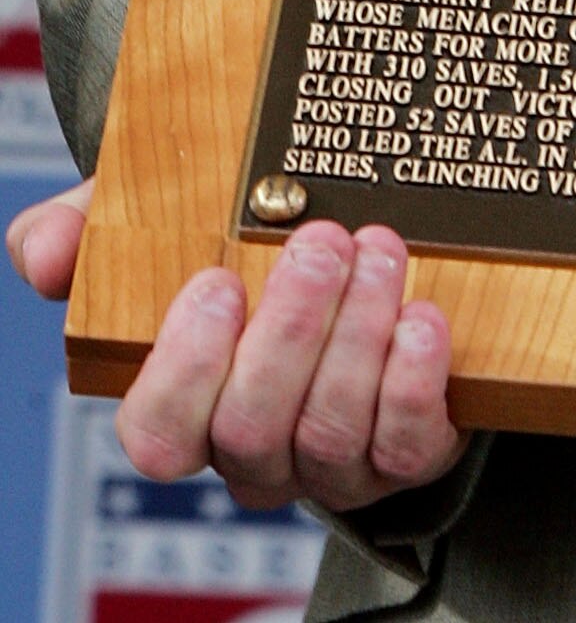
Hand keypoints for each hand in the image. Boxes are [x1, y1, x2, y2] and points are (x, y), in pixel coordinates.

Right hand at [7, 180, 466, 515]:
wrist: (357, 256)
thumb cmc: (244, 250)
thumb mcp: (163, 224)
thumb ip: (89, 232)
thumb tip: (43, 252)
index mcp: (188, 407)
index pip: (158, 434)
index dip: (184, 369)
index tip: (216, 282)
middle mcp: (254, 448)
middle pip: (251, 428)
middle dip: (289, 331)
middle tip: (322, 243)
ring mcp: (329, 461)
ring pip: (328, 430)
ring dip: (355, 336)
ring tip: (379, 252)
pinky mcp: (405, 453)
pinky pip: (404, 445)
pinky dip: (414, 382)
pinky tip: (422, 318)